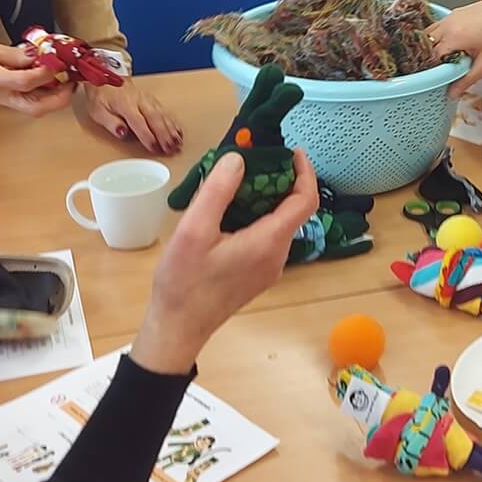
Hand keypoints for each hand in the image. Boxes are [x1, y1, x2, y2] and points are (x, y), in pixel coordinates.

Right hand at [0, 32, 73, 116]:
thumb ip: (12, 53)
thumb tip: (35, 55)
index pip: (26, 82)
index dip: (46, 73)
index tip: (59, 61)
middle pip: (35, 108)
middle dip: (59, 98)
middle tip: (71, 81)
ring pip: (32, 108)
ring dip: (53, 97)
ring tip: (64, 79)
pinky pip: (25, 100)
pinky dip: (41, 92)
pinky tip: (47, 78)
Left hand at [82, 80, 182, 154]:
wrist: (107, 76)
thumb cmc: (102, 96)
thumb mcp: (98, 111)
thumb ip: (111, 123)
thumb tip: (123, 133)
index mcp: (125, 104)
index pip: (139, 122)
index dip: (147, 136)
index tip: (154, 148)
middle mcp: (140, 101)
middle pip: (155, 119)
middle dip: (164, 135)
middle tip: (170, 149)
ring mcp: (148, 100)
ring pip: (163, 115)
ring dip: (171, 130)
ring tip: (177, 143)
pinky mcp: (153, 101)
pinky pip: (165, 112)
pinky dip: (173, 123)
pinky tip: (178, 133)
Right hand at [129, 150, 319, 373]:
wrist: (177, 329)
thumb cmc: (184, 281)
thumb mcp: (194, 229)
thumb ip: (218, 191)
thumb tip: (238, 159)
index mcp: (269, 242)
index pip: (305, 201)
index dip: (304, 173)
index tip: (291, 152)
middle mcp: (277, 256)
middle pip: (293, 211)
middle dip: (279, 181)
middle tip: (253, 162)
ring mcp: (268, 268)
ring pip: (278, 224)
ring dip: (266, 199)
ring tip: (237, 181)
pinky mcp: (256, 275)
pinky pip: (266, 238)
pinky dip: (257, 217)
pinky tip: (229, 211)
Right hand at [432, 0, 481, 95]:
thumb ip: (467, 80)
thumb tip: (452, 93)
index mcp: (453, 37)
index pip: (432, 57)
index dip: (433, 70)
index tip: (437, 79)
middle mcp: (448, 24)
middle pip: (427, 44)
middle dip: (430, 59)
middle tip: (440, 71)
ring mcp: (450, 16)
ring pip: (430, 34)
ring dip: (433, 47)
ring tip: (444, 59)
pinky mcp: (455, 13)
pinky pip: (439, 26)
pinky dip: (439, 37)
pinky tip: (451, 46)